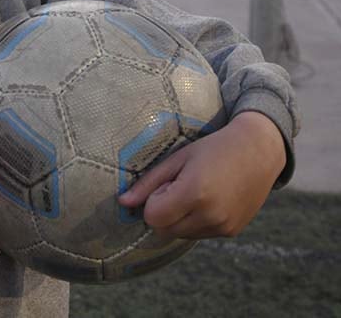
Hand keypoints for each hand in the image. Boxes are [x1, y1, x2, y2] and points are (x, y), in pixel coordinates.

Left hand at [117, 111, 286, 238]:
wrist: (259, 151)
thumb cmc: (213, 148)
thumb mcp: (178, 159)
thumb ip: (149, 183)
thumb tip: (123, 202)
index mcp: (195, 194)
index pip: (152, 217)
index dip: (153, 201)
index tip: (167, 184)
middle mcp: (211, 215)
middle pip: (164, 230)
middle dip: (162, 212)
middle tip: (178, 187)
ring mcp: (223, 226)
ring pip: (180, 235)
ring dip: (178, 219)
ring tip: (196, 192)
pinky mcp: (232, 232)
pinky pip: (198, 234)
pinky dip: (195, 222)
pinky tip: (208, 200)